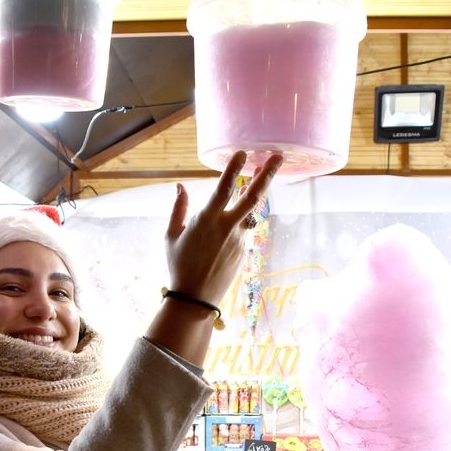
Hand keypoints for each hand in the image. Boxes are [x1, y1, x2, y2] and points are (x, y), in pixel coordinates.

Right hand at [163, 151, 283, 304]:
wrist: (196, 298)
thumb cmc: (179, 265)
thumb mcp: (172, 236)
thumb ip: (179, 208)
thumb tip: (181, 186)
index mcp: (206, 220)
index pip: (224, 189)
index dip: (233, 169)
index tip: (242, 152)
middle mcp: (227, 227)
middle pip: (252, 197)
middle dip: (266, 175)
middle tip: (279, 156)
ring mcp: (239, 239)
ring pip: (251, 210)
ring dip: (258, 190)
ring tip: (263, 171)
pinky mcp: (245, 250)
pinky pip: (245, 228)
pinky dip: (241, 218)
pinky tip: (235, 216)